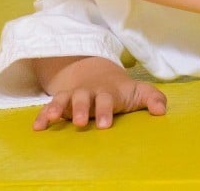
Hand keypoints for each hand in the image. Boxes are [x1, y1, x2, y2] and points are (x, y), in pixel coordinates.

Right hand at [32, 56, 166, 129]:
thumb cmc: (120, 90)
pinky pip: (49, 107)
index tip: (105, 125)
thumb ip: (152, 98)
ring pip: (64, 99)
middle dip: (82, 110)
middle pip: (83, 98)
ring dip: (58, 108)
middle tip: (81, 123)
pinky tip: (37, 127)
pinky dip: (42, 115)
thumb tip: (162, 111)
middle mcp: (88, 93)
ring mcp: (73, 96)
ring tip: (51, 119)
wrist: (95, 72)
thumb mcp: (138, 91)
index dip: (105, 110)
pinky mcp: (60, 101)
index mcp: (108, 92)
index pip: (107, 99)